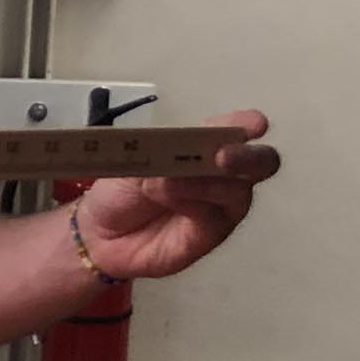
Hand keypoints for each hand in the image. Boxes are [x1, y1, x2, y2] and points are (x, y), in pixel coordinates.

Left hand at [74, 113, 277, 282]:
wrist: (99, 231)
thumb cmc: (122, 188)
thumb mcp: (134, 159)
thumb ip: (160, 150)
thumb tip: (179, 151)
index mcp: (208, 146)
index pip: (236, 131)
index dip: (247, 125)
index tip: (254, 125)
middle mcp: (225, 175)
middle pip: (261, 163)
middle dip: (247, 157)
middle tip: (222, 155)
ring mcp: (222, 207)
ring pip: (237, 192)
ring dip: (203, 182)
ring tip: (163, 182)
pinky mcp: (209, 236)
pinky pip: (214, 218)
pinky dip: (191, 202)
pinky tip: (167, 195)